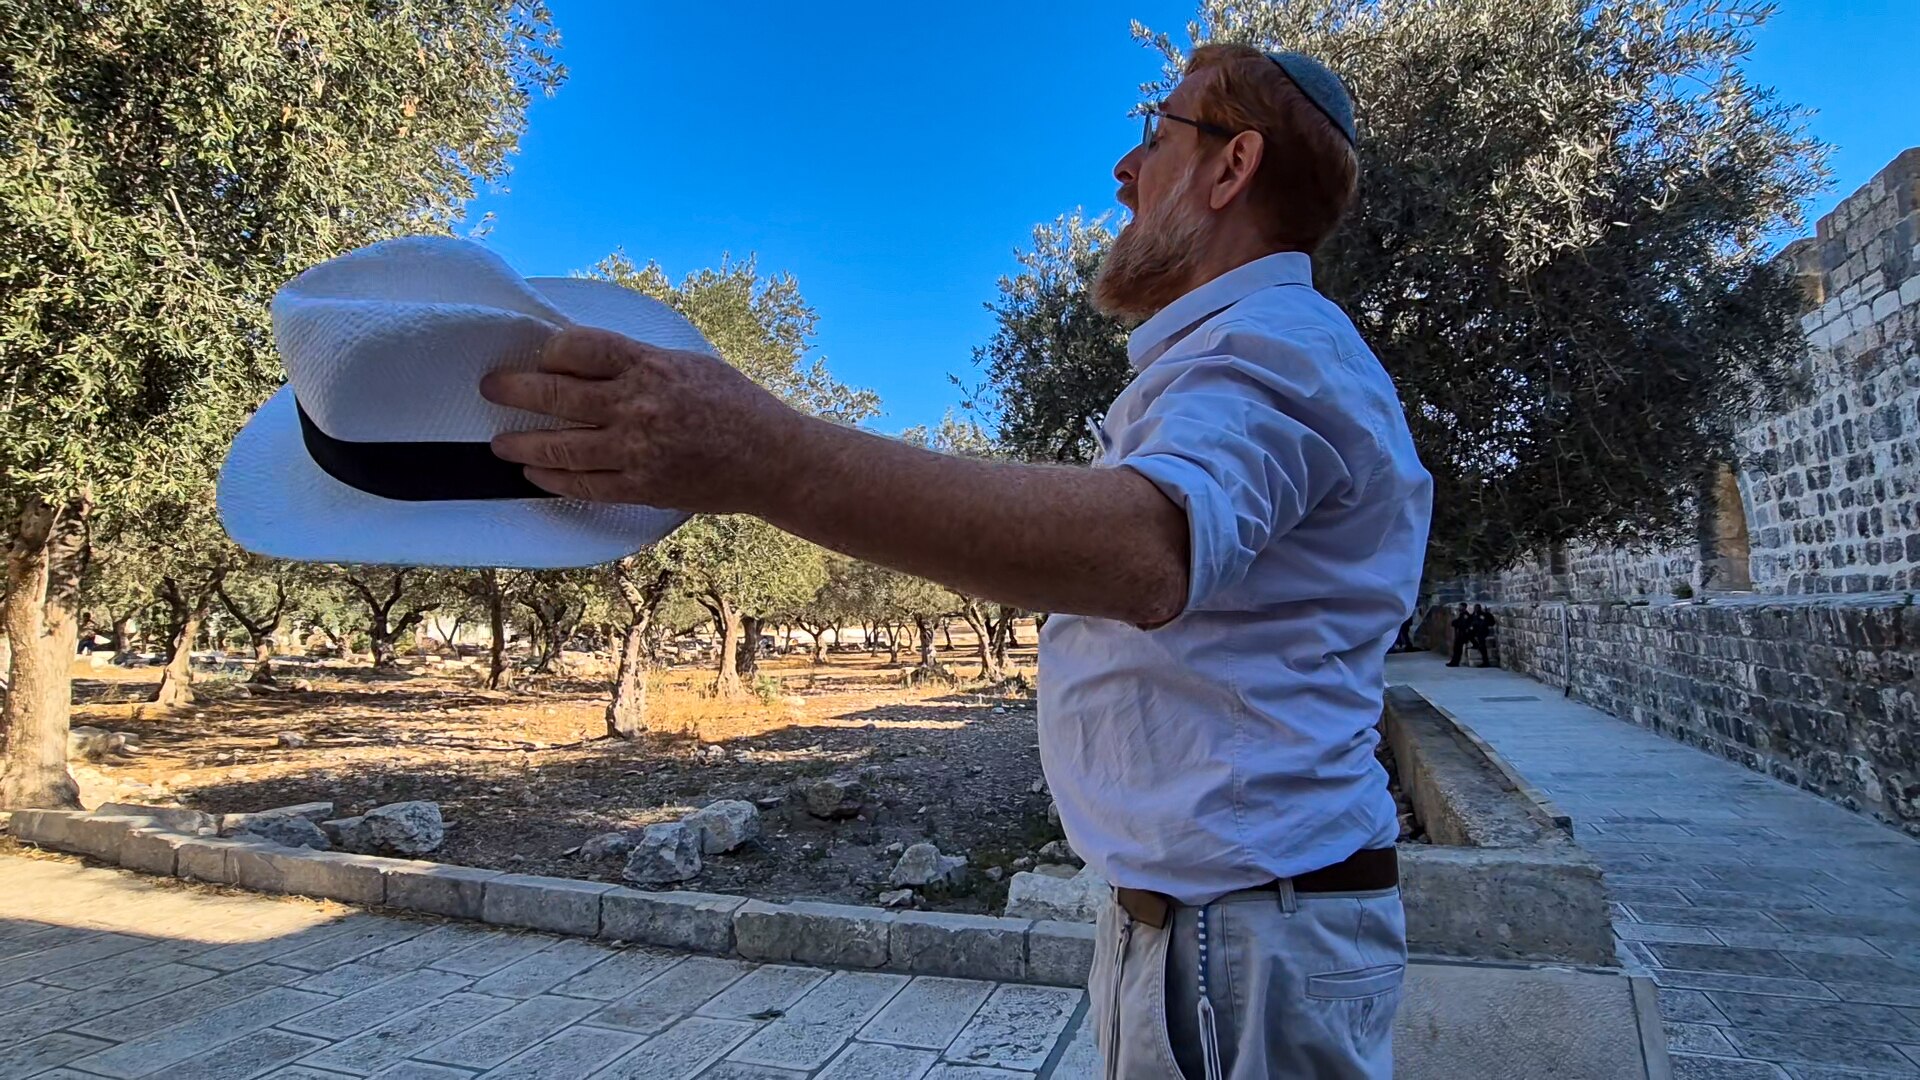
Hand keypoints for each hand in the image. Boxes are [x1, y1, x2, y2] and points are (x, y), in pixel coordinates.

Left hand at [480, 326, 806, 511]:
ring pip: (561, 448)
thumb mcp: (687, 364)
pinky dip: (553, 481)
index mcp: (649, 366)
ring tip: (500, 444)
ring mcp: (636, 450)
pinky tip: (536, 476)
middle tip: (491, 389)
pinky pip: (584, 486)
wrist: (771, 458)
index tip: (537, 355)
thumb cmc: (734, 404)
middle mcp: (637, 406)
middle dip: (514, 392)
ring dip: (523, 446)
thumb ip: (639, 362)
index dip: (549, 351)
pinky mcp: (641, 487)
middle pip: (557, 396)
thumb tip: (587, 359)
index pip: (579, 348)